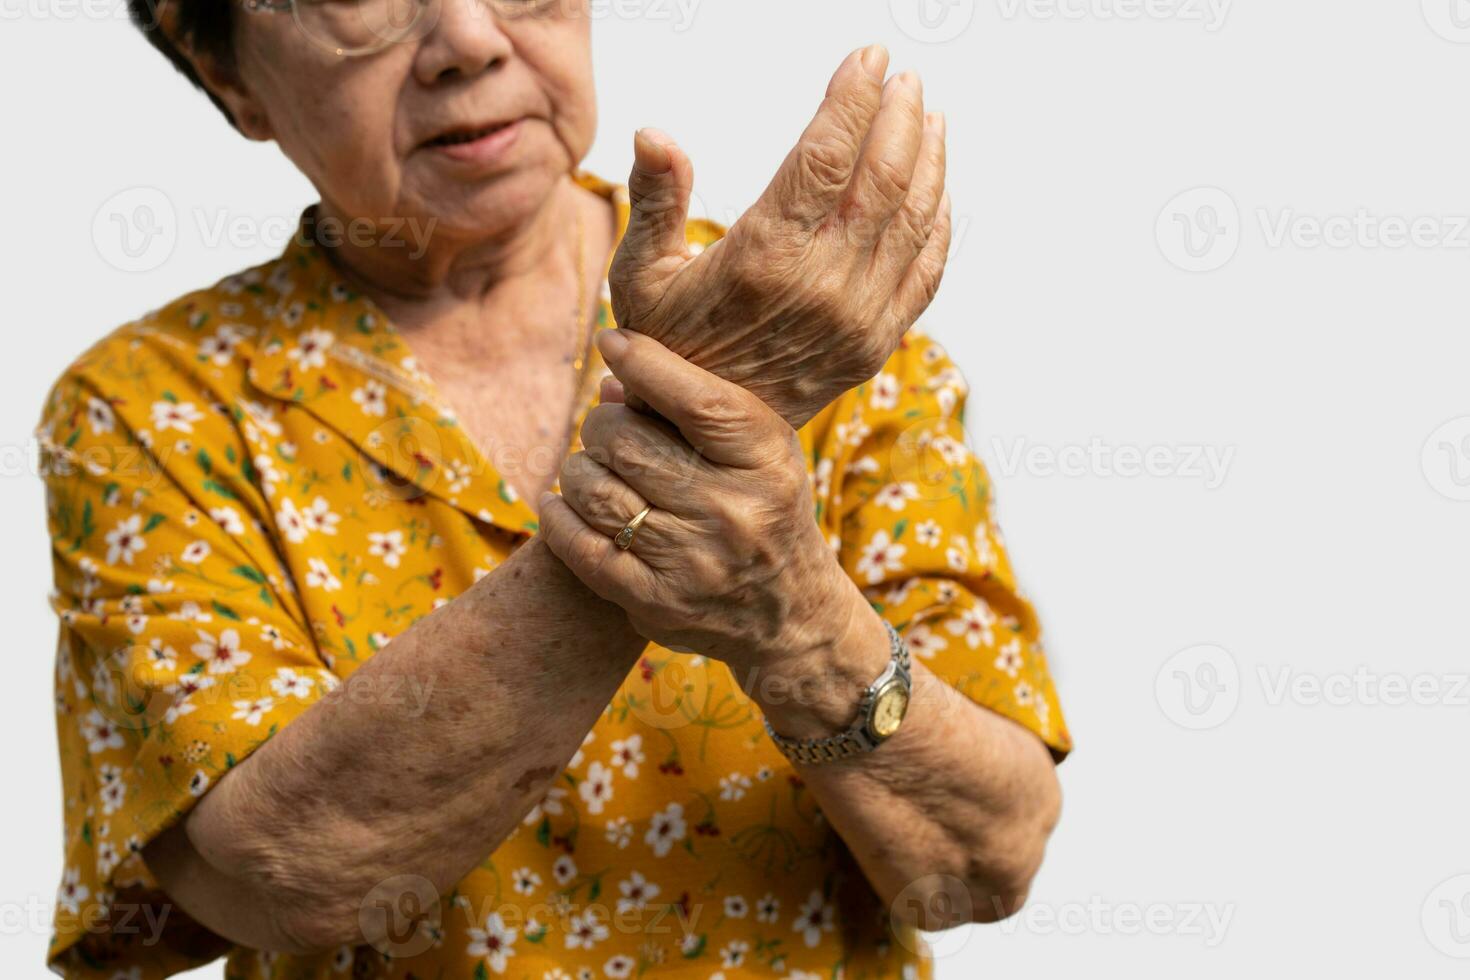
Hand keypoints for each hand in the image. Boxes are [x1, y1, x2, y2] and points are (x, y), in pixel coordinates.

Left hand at [537, 328, 863, 677]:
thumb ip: (696, 408)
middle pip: (627, 442)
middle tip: (606, 430)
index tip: (611, 340)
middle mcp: (734, 512)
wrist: (786, 613)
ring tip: (592, 468)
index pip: (698, 400)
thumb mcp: (758, 450)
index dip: (645, 362)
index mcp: (766, 462)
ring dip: (579, 470)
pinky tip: (560, 503)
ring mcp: (693, 562)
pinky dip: (559, 517)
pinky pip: (579, 546)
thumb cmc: (764, 507)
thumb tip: (611, 379)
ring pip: (594, 490)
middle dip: (602, 426)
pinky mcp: (655, 602)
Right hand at [609, 45, 951, 429]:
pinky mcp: (876, 344)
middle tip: (905, 78)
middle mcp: (820, 286)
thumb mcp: (640, 275)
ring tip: (929, 116)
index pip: (824, 156)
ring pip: (914, 219)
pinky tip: (937, 187)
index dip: (853, 98)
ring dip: (928, 159)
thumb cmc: (665, 347)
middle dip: (900, 116)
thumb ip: (655, 199)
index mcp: (763, 257)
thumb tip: (654, 132)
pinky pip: (926, 271)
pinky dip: (939, 222)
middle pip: (883, 178)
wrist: (702, 439)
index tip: (870, 57)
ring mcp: (857, 318)